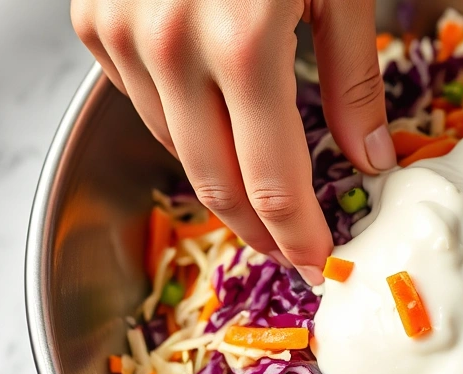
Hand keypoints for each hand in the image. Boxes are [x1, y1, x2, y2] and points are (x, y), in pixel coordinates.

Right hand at [71, 0, 396, 283]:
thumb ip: (355, 79)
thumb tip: (369, 158)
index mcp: (242, 42)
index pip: (270, 180)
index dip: (294, 232)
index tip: (314, 260)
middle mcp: (167, 45)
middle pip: (213, 180)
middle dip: (256, 228)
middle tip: (287, 249)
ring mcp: (119, 32)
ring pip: (173, 147)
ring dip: (220, 180)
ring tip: (262, 198)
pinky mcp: (93, 19)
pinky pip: (141, 101)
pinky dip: (182, 126)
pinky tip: (217, 127)